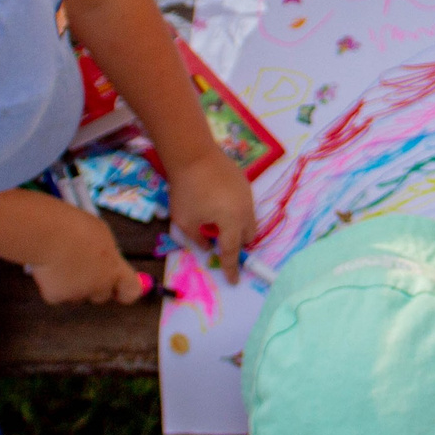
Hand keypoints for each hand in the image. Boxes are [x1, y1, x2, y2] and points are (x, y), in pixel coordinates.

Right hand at [28, 201, 152, 306]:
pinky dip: (51, 284)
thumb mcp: (101, 236)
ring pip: (77, 295)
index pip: (131, 291)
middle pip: (102, 295)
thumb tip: (107, 263)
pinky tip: (47, 267)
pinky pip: (56, 294)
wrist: (49, 234)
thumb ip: (107, 254)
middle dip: (94, 287)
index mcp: (115, 268)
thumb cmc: (76, 227)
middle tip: (81, 269)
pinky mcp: (56, 297)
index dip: (126, 291)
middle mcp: (100, 286)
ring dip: (72, 285)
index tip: (119, 289)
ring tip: (61, 261)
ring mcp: (78, 294)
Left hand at [163, 146, 254, 285]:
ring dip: (238, 228)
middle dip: (237, 244)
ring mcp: (248, 196)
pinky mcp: (245, 184)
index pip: (232, 251)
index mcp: (231, 223)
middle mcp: (245, 211)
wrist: (193, 154)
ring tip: (216, 220)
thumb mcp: (184, 221)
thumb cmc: (186, 190)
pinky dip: (237, 212)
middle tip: (219, 243)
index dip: (231, 268)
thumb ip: (197, 239)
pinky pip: (246, 205)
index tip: (234, 280)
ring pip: (250, 220)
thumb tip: (207, 246)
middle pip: (248, 237)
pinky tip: (218, 202)